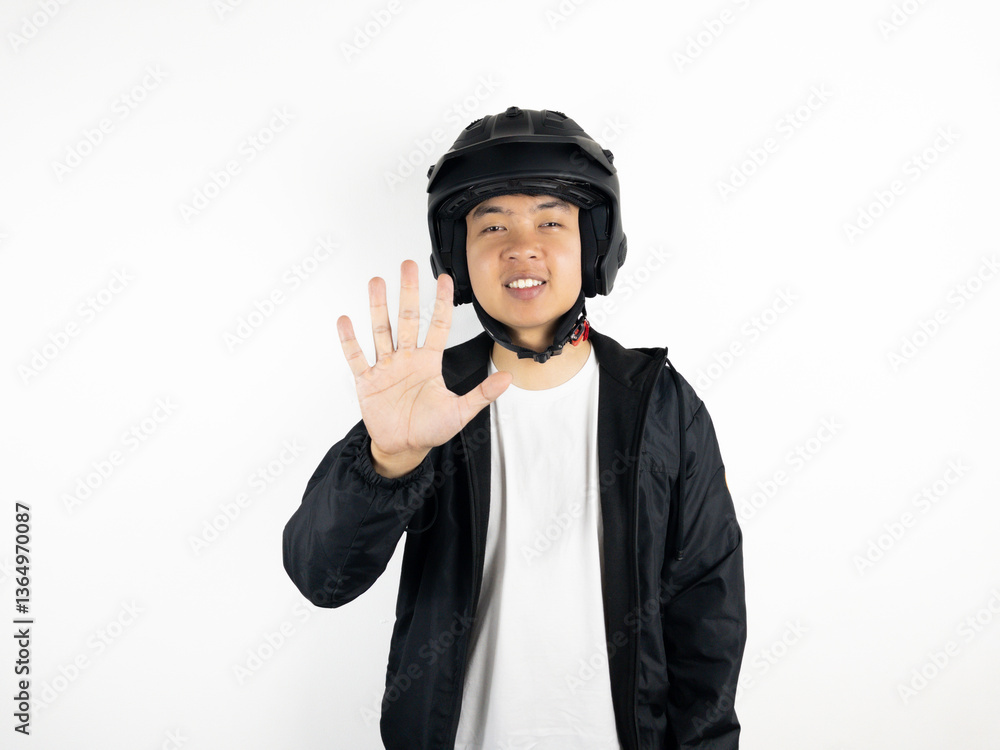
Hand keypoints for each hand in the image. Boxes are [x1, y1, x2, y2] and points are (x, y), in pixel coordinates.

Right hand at [337, 260, 510, 473]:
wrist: (403, 447)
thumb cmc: (430, 429)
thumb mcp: (460, 412)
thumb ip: (482, 394)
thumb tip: (507, 379)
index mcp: (429, 362)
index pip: (437, 325)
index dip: (441, 302)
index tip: (445, 279)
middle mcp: (407, 358)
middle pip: (406, 318)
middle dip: (407, 291)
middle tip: (407, 265)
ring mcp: (385, 367)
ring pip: (381, 331)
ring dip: (378, 307)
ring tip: (376, 282)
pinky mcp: (367, 381)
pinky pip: (356, 357)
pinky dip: (349, 340)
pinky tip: (345, 320)